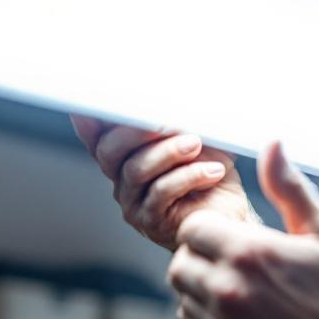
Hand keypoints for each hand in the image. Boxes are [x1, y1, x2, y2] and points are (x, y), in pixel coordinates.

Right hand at [70, 115, 253, 250]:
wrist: (231, 214)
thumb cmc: (212, 174)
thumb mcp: (197, 139)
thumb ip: (176, 122)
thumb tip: (171, 97)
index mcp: (127, 157)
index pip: (98, 137)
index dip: (89, 121)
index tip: (88, 104)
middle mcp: (122, 180)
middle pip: (109, 151)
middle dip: (136, 131)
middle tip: (167, 121)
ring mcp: (134, 202)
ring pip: (136, 170)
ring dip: (168, 152)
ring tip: (195, 143)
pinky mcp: (152, 221)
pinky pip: (162, 192)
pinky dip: (189, 176)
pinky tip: (213, 171)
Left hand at [167, 141, 318, 318]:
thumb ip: (290, 188)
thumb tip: (272, 144)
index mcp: (246, 253)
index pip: (192, 229)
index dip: (215, 233)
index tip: (240, 242)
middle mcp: (225, 294)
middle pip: (179, 267)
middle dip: (204, 263)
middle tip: (241, 271)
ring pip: (184, 306)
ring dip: (207, 300)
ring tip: (249, 302)